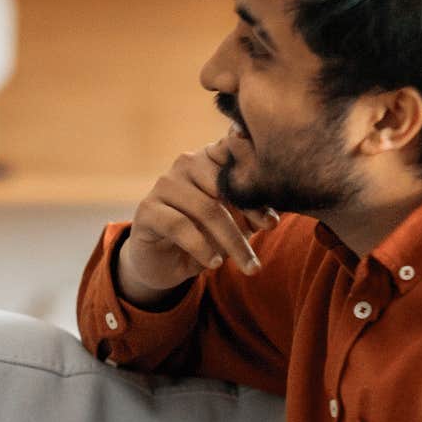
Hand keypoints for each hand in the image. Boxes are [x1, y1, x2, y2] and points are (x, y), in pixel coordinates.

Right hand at [117, 140, 278, 307]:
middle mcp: (186, 163)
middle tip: (269, 230)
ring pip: (206, 208)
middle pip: (225, 184)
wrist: (162, 262)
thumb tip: (273, 217)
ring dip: (232, 240)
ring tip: (249, 265)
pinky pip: (179, 225)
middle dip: (250, 209)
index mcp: (210, 158)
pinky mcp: (147, 209)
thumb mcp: (235, 222)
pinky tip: (214, 263)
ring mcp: (164, 184)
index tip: (274, 212)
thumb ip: (253, 211)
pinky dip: (201, 246)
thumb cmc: (205, 235)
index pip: (238, 155)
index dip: (259, 180)